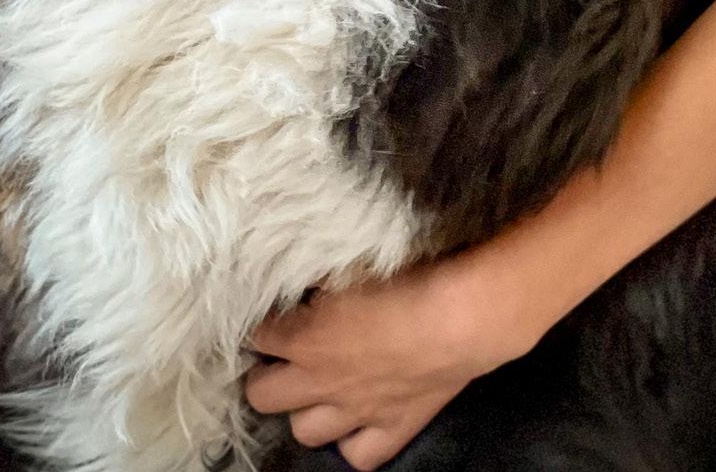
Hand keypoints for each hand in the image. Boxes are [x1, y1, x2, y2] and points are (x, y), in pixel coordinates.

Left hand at [245, 257, 527, 468]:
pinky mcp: (393, 429)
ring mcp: (355, 412)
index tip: (271, 315)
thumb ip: (318, 277)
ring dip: (304, 409)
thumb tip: (300, 277)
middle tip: (282, 357)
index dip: (261, 325)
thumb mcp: (349, 262)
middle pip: (262, 396)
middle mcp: (320, 382)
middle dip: (265, 376)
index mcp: (303, 338)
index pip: (257, 336)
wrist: (458, 317)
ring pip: (304, 432)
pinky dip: (353, 441)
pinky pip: (359, 456)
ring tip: (316, 389)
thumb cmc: (404, 277)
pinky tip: (358, 421)